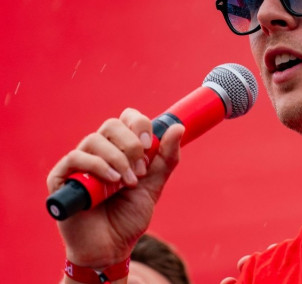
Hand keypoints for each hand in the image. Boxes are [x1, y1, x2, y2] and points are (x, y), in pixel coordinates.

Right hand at [47, 108, 184, 268]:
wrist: (111, 246)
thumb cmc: (129, 215)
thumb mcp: (155, 184)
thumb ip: (167, 157)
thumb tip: (178, 127)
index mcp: (120, 149)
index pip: (126, 118)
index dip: (139, 124)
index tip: (149, 145)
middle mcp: (98, 152)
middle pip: (111, 125)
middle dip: (131, 145)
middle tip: (140, 171)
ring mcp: (79, 164)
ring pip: (94, 140)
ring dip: (117, 159)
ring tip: (128, 182)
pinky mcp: (61, 178)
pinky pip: (75, 158)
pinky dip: (97, 166)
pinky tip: (111, 182)